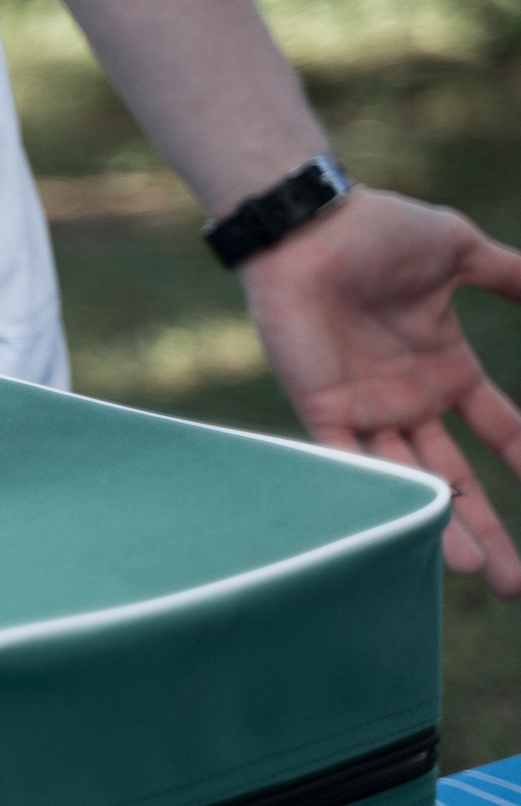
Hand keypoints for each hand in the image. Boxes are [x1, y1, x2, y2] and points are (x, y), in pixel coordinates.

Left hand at [240, 189, 520, 593]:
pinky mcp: (321, 406)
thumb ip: (512, 275)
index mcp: (443, 369)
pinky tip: (409, 529)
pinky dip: (378, 492)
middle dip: (488, 529)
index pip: (499, 429)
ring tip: (480, 573)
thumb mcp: (460, 253)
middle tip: (516, 583)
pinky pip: (349, 460)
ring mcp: (365, 408)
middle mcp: (407, 399)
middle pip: (458, 480)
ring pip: (411, 484)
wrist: (307, 223)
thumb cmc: (377, 230)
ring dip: (445, 528)